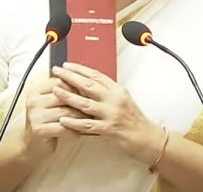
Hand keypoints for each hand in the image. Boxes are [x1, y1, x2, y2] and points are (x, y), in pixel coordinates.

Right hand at [23, 77, 89, 156]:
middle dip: (80, 101)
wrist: (30, 143)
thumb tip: (85, 85)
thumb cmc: (44, 121)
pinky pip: (63, 127)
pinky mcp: (39, 130)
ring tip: (91, 119)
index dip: (75, 85)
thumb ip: (62, 93)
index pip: (59, 82)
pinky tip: (80, 132)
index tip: (88, 91)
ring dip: (80, 117)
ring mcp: (35, 115)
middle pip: (63, 96)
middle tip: (95, 105)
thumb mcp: (49, 104)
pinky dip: (74, 130)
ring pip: (66, 112)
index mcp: (36, 91)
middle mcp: (34, 101)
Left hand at [51, 62, 165, 164]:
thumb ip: (108, 92)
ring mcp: (111, 114)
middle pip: (88, 85)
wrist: (147, 138)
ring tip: (55, 90)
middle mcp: (114, 99)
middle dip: (70, 77)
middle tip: (57, 71)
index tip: (67, 64)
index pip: (96, 75)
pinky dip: (74, 122)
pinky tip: (63, 120)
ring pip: (85, 103)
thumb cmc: (134, 119)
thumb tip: (89, 83)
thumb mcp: (123, 100)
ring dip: (68, 96)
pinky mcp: (108, 129)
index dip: (80, 69)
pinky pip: (87, 125)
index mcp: (118, 90)